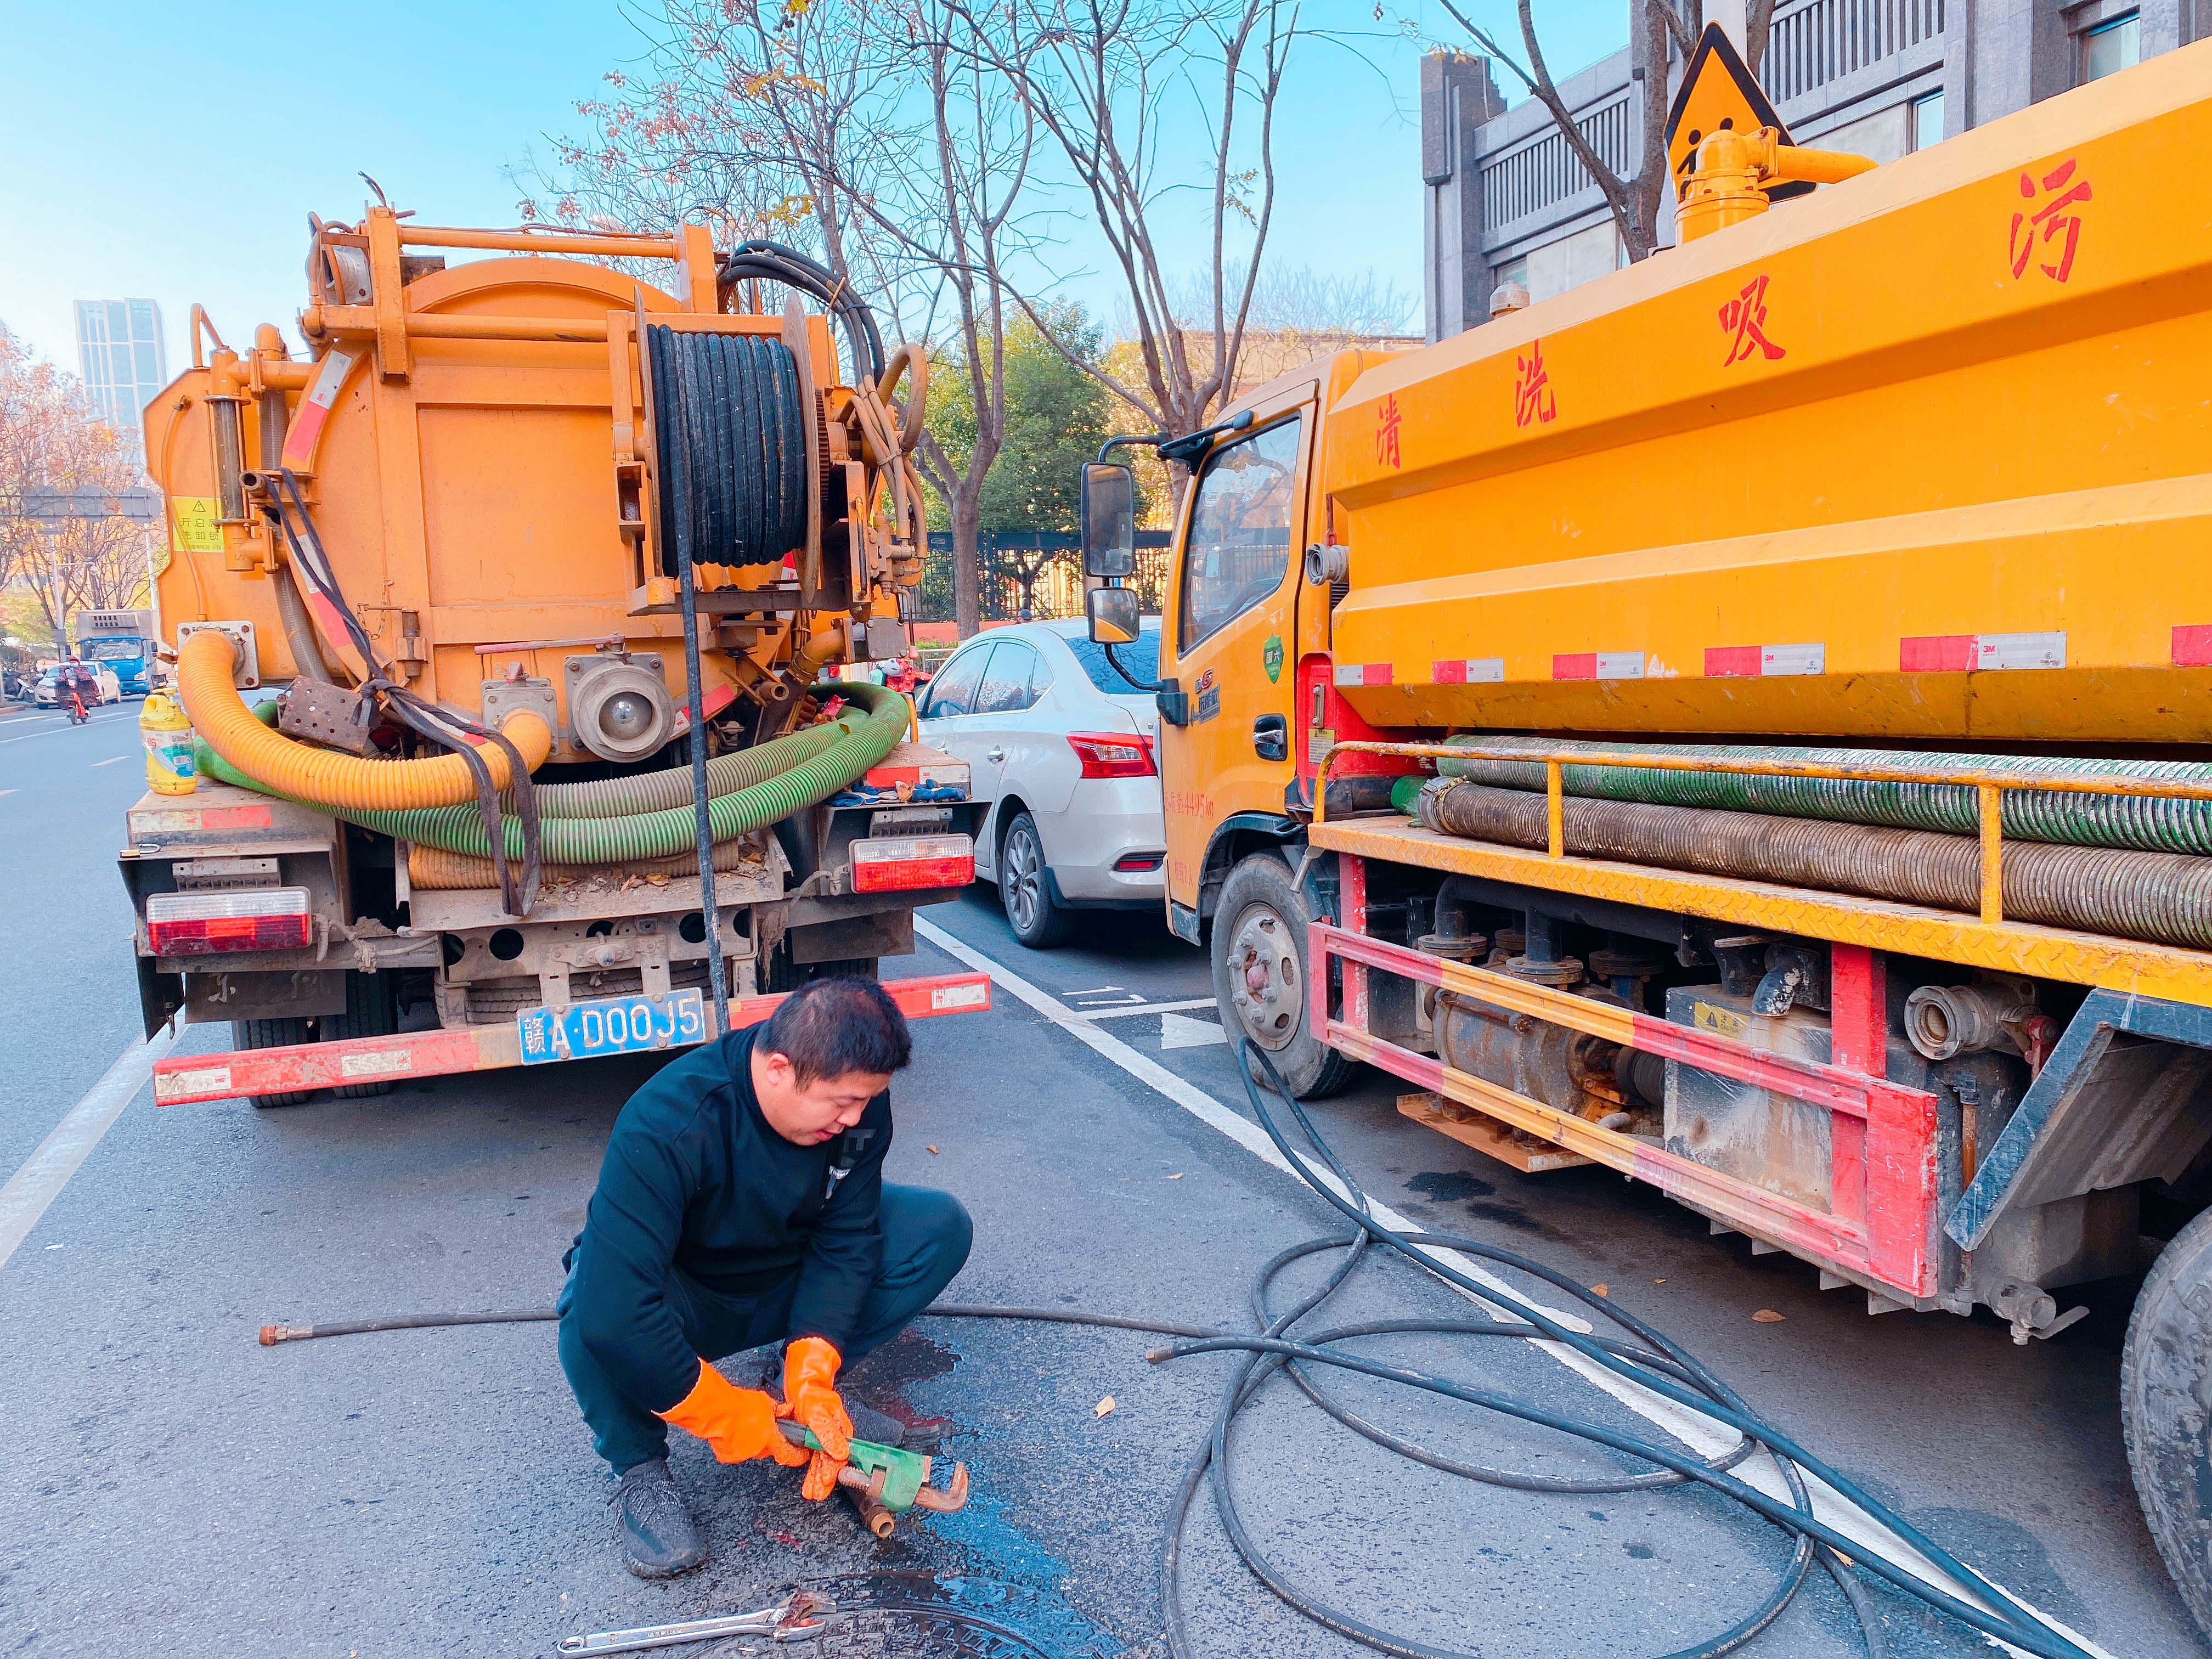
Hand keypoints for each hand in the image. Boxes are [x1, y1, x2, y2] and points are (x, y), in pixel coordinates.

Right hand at [657, 1359, 810, 1467]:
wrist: (713, 1410)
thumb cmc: (738, 1404)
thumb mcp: (765, 1402)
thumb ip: (778, 1410)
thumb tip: (786, 1410)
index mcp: (769, 1438)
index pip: (789, 1455)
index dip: (798, 1456)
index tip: (802, 1453)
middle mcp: (757, 1450)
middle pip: (769, 1449)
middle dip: (768, 1439)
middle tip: (764, 1426)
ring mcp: (741, 1455)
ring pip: (752, 1450)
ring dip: (752, 1440)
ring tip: (744, 1424)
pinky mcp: (727, 1456)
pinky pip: (736, 1451)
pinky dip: (736, 1443)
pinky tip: (732, 1431)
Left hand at [783, 1337, 854, 1500]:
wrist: (803, 1385)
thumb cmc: (813, 1396)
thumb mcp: (818, 1413)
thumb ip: (829, 1434)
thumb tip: (843, 1453)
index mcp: (842, 1430)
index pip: (839, 1455)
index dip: (832, 1470)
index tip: (825, 1482)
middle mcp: (836, 1436)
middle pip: (831, 1463)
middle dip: (823, 1480)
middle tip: (815, 1495)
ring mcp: (826, 1439)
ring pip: (822, 1463)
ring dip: (817, 1479)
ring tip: (811, 1493)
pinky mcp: (816, 1440)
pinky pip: (815, 1459)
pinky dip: (812, 1471)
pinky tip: (809, 1482)